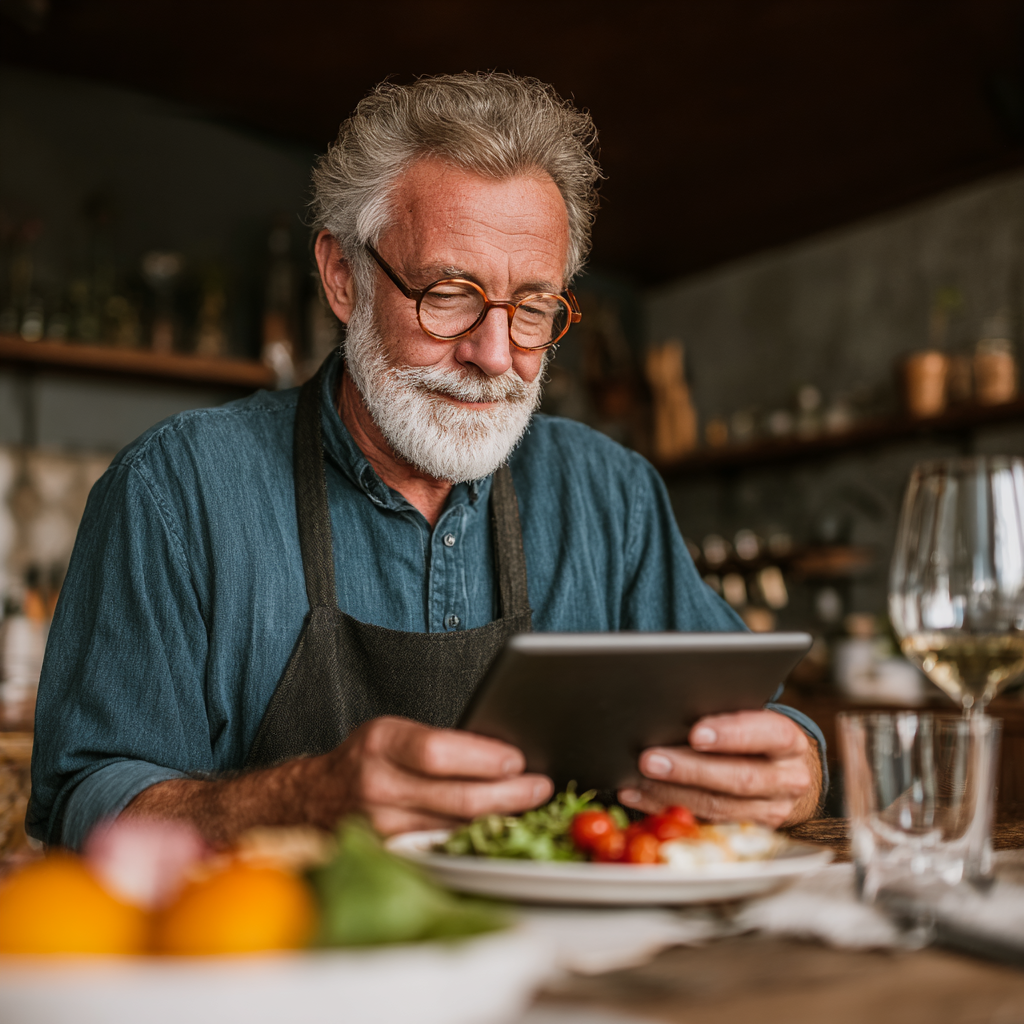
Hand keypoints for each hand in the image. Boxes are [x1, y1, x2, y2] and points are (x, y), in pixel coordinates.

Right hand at [310, 716, 552, 835]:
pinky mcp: (390, 856)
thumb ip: (440, 743)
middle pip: (457, 799)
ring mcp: (383, 828)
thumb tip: (503, 754)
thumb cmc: (366, 759)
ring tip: (529, 808)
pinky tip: (497, 832)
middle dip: (510, 795)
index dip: (483, 758)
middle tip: (540, 788)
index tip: (517, 760)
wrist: (310, 798)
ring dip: (500, 821)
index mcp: (382, 743)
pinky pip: (444, 849)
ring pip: (457, 830)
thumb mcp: (395, 734)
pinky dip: (475, 841)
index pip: (439, 752)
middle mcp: (379, 785)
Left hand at [618, 710, 820, 827]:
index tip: (695, 733)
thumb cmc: (759, 738)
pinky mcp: (748, 831)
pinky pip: (703, 822)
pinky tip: (640, 795)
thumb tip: (674, 713)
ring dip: (670, 793)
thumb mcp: (754, 720)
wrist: (789, 775)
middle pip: (739, 778)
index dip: (732, 734)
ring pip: (718, 806)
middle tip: (650, 760)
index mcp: (789, 742)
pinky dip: (666, 808)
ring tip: (637, 779)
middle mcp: (787, 779)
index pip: (769, 735)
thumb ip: (726, 716)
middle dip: (690, 770)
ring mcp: (771, 811)